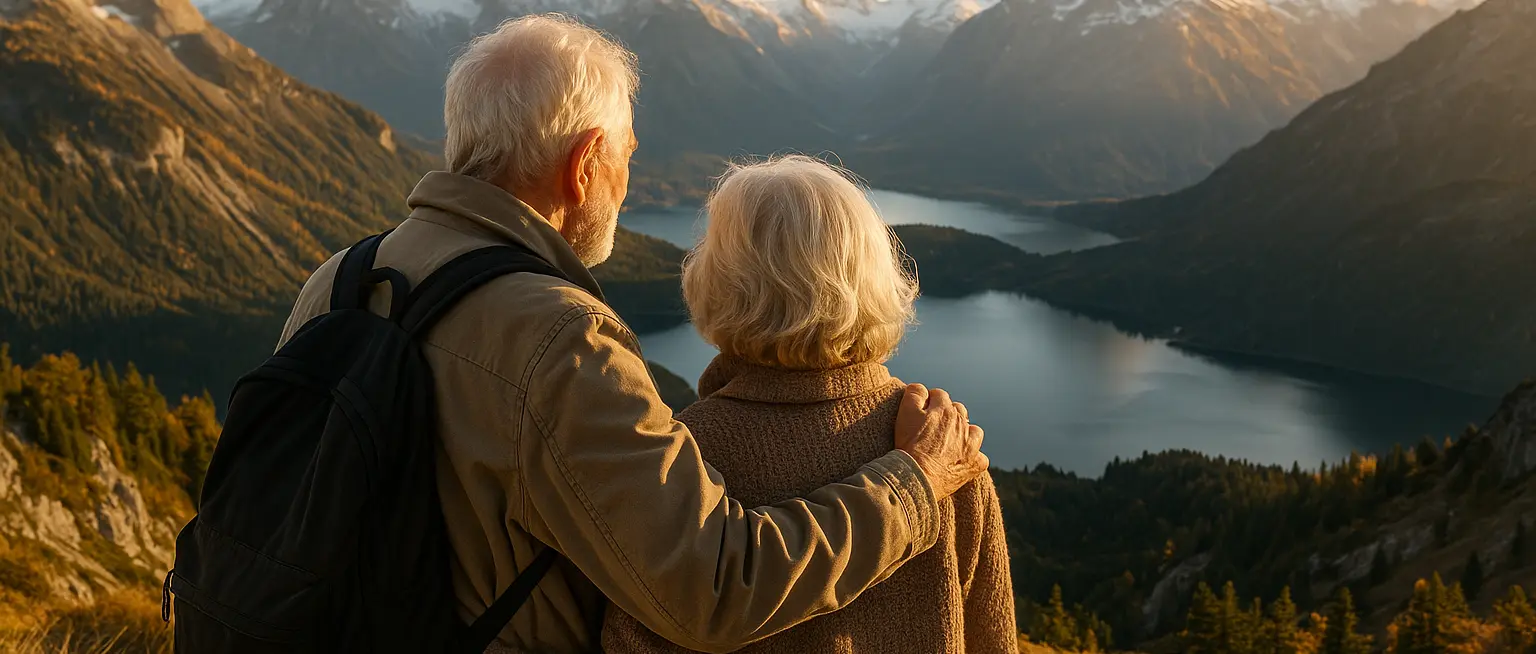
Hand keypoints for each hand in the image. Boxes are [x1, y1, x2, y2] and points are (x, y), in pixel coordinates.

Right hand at [893, 383, 987, 498]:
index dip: (929, 401)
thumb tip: (922, 388)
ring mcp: (970, 444)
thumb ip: (914, 393)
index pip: (939, 395)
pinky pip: (981, 458)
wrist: (917, 477)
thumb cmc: (909, 445)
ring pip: (973, 430)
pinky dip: (973, 457)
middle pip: (957, 410)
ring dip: (964, 432)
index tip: (921, 411)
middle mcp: (961, 424)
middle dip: (947, 414)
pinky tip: (962, 461)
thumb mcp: (905, 412)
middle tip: (932, 427)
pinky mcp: (974, 464)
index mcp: (945, 409)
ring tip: (950, 441)